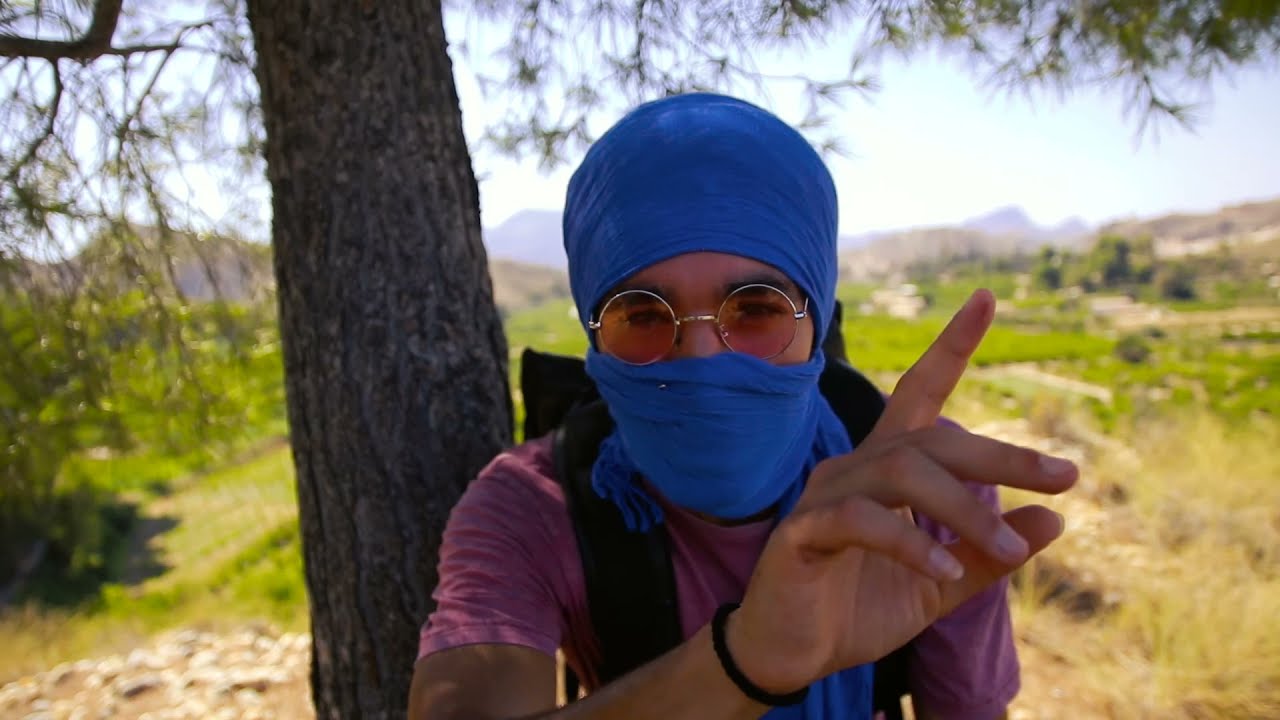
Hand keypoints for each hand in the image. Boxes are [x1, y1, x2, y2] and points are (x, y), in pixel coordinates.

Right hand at [730, 289, 1075, 692]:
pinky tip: (942, 569)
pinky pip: (859, 519)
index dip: (952, 345)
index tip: (988, 297)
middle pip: (930, 439)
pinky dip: (907, 540)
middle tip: (1064, 476)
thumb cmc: (858, 609)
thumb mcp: (941, 585)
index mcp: (886, 471)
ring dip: (962, 507)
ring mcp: (824, 496)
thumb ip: (987, 555)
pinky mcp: (801, 532)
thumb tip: (1055, 522)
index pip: (919, 393)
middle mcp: (853, 468)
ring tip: (1005, 548)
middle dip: (1000, 454)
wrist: (790, 655)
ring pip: (900, 473)